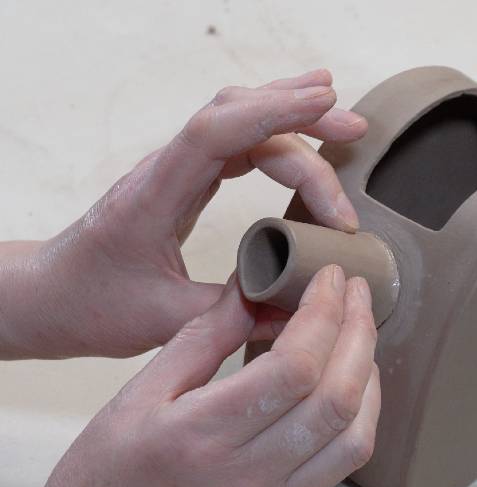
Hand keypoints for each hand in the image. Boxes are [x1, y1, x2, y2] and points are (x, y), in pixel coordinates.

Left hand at [0, 69, 366, 358]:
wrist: (52, 295)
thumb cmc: (93, 304)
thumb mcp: (166, 321)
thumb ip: (234, 315)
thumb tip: (299, 311)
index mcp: (153, 195)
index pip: (217, 131)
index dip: (274, 112)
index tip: (326, 106)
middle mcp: (166, 171)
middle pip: (237, 116)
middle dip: (300, 115)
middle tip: (354, 129)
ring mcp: (176, 172)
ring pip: (237, 120)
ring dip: (290, 115)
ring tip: (341, 120)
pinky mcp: (186, 182)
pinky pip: (234, 141)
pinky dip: (272, 132)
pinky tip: (301, 133)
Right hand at [0, 265, 379, 486]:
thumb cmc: (102, 480)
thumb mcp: (138, 395)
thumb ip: (202, 338)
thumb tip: (250, 290)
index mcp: (200, 435)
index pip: (294, 365)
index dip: (323, 313)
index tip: (329, 278)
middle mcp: (247, 477)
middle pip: (336, 396)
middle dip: (358, 332)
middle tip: (357, 293)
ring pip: (354, 435)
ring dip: (369, 376)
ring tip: (360, 334)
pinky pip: (342, 466)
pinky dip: (357, 417)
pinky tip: (348, 386)